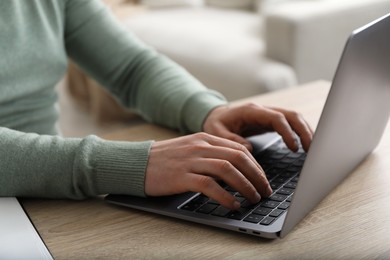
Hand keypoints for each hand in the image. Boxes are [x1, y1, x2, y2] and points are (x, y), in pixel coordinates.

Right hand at [145, 133, 271, 209]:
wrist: (137, 162)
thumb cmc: (165, 159)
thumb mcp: (191, 148)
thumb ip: (212, 152)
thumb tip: (237, 165)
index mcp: (205, 138)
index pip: (239, 149)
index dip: (256, 166)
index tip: (263, 179)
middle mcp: (200, 146)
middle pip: (238, 158)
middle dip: (257, 176)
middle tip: (265, 191)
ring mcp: (191, 160)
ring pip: (227, 170)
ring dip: (246, 186)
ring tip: (254, 198)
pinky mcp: (181, 176)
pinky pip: (209, 185)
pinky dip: (225, 196)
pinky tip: (233, 204)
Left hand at [203, 103, 312, 151]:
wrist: (216, 116)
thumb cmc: (215, 124)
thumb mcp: (216, 132)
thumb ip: (231, 140)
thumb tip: (248, 149)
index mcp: (251, 111)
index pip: (276, 118)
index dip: (288, 132)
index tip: (294, 148)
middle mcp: (263, 110)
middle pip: (291, 115)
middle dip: (304, 131)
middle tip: (312, 149)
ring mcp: (268, 115)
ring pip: (294, 118)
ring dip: (305, 132)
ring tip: (313, 149)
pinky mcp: (270, 121)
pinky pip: (290, 124)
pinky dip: (300, 133)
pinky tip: (306, 145)